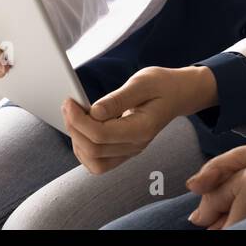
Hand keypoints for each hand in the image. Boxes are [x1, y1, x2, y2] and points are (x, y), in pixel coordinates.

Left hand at [62, 65, 212, 174]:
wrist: (178, 94)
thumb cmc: (161, 85)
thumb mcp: (142, 82)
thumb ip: (118, 99)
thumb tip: (94, 112)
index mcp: (142, 129)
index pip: (101, 135)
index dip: (79, 120)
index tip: (69, 101)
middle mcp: (136, 146)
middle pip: (94, 151)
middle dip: (74, 129)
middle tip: (68, 105)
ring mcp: (130, 151)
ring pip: (94, 163)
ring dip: (77, 142)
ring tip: (74, 117)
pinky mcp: (124, 151)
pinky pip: (99, 162)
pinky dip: (84, 148)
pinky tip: (83, 127)